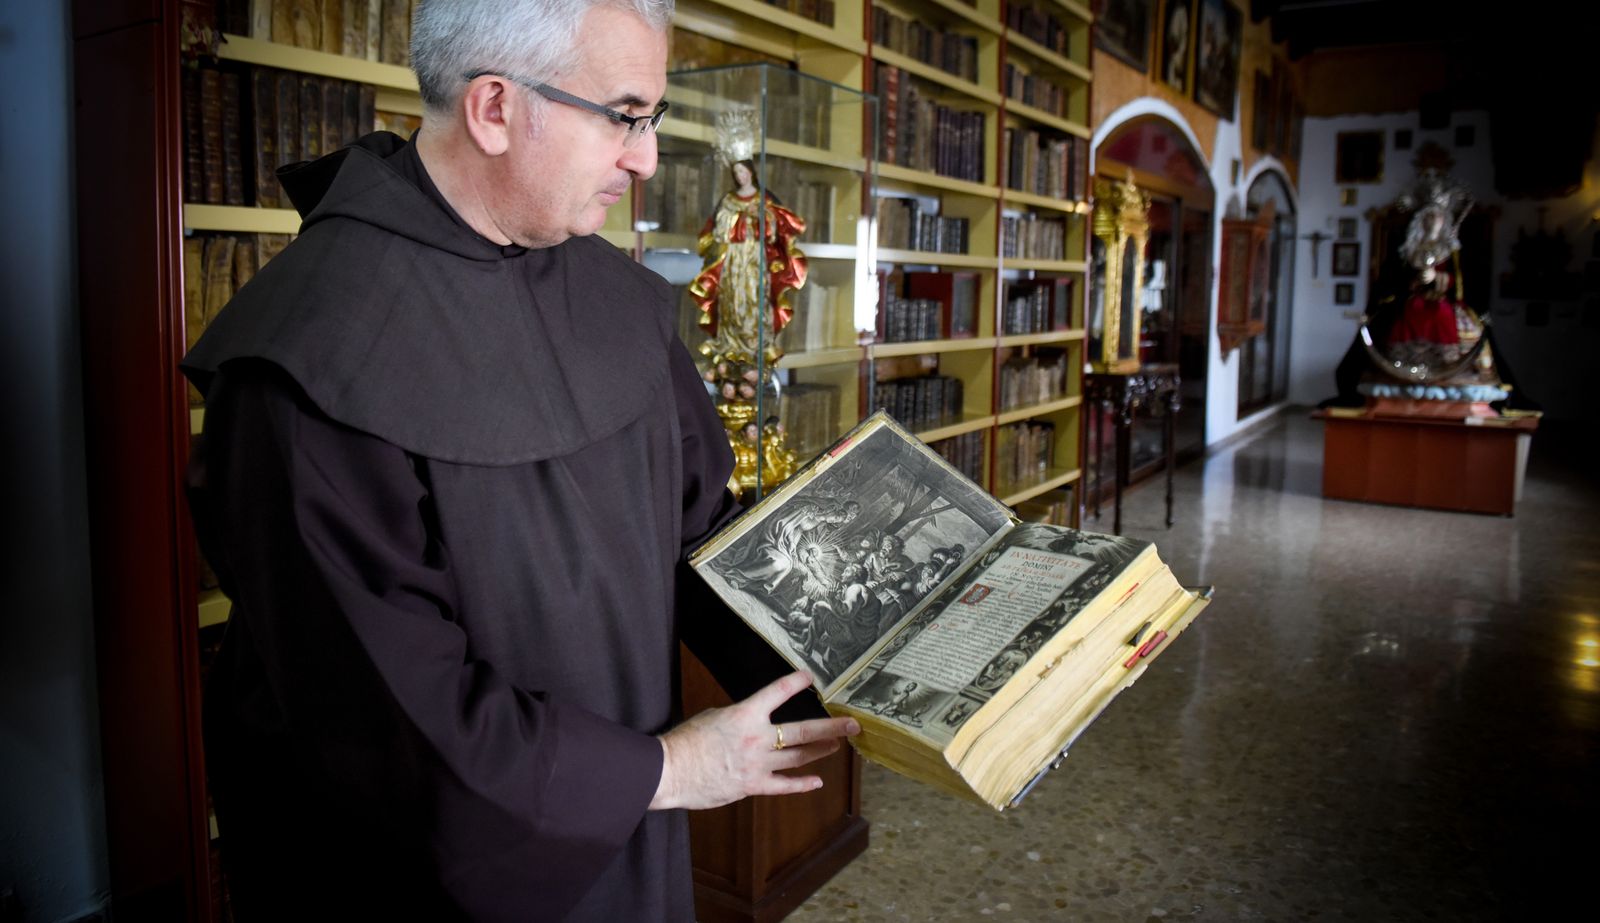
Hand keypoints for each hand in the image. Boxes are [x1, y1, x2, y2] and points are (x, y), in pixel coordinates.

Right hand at [650, 671, 860, 810]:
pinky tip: (817, 781)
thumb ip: (739, 718)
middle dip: (831, 727)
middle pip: (803, 731)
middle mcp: (757, 738)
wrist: (669, 770)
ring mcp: (757, 764)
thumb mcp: (713, 716)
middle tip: (853, 724)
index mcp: (744, 714)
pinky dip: (801, 784)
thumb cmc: (685, 741)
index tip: (810, 676)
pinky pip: (783, 786)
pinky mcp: (752, 785)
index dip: (796, 682)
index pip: (777, 692)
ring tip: (837, 745)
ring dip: (820, 750)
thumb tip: (753, 723)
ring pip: (798, 757)